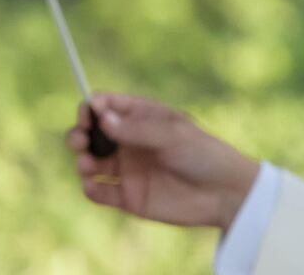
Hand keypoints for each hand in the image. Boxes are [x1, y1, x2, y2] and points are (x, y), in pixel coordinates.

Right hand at [65, 93, 259, 230]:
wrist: (225, 195)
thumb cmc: (203, 154)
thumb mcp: (172, 135)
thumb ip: (137, 129)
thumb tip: (102, 119)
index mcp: (139, 116)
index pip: (104, 105)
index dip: (91, 108)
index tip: (89, 116)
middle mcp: (128, 141)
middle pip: (90, 132)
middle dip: (78, 133)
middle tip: (79, 141)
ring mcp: (127, 169)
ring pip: (90, 161)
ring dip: (82, 160)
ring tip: (88, 165)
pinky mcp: (128, 197)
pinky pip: (100, 192)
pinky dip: (90, 189)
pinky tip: (93, 186)